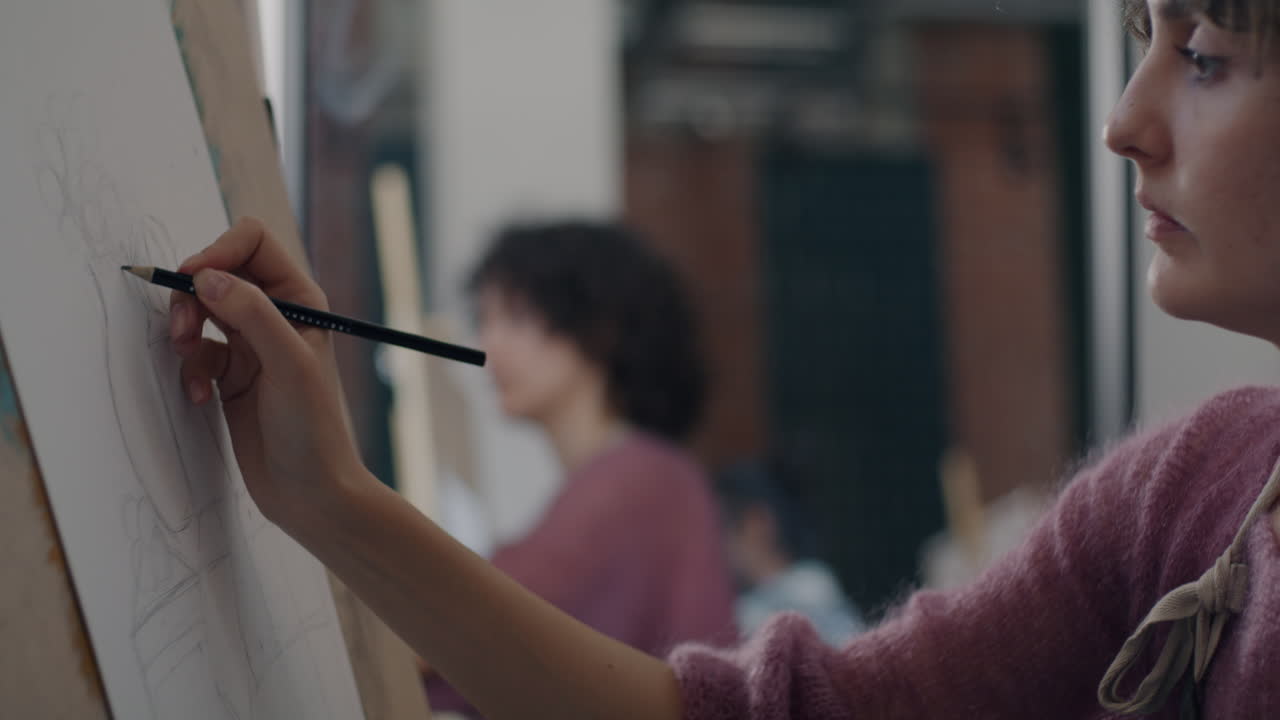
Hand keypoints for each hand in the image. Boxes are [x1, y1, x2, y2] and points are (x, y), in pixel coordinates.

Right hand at [170, 217, 364, 527]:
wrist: (311, 493)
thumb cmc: (314, 430)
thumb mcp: (288, 365)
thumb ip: (250, 314)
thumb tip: (207, 276)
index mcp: (301, 300)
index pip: (252, 243)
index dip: (218, 251)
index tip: (193, 278)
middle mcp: (276, 315)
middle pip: (217, 273)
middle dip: (191, 294)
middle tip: (182, 331)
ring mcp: (251, 345)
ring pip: (199, 311)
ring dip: (184, 330)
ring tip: (187, 358)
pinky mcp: (231, 376)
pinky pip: (195, 353)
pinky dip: (188, 369)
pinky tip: (199, 397)